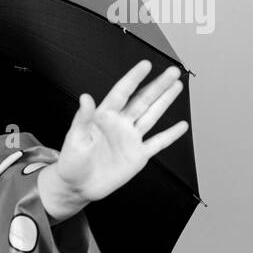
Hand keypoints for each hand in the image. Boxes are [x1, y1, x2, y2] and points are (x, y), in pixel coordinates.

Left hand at [50, 60, 189, 203]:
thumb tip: (85, 97)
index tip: (145, 65)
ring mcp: (130, 139)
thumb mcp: (75, 138)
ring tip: (177, 85)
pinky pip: (158, 143)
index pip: (122, 93)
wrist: (77, 187)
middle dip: (158, 85)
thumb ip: (83, 118)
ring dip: (165, 101)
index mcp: (103, 117)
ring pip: (152, 116)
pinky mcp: (138, 156)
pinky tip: (181, 125)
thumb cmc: (71, 162)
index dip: (134, 78)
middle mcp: (120, 125)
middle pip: (142, 100)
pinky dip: (170, 135)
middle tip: (172, 71)